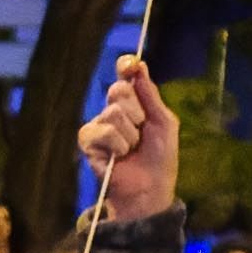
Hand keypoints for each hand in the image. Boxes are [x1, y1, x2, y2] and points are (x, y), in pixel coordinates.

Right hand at [76, 55, 177, 219]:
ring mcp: (98, 125)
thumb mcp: (164, 122)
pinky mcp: (88, 142)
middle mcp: (112, 110)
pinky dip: (118, 146)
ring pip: (113, 113)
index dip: (126, 67)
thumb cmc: (160, 157)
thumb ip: (150, 95)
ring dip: (131, 134)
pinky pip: (103, 132)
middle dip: (137, 111)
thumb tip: (139, 65)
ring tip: (132, 149)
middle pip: (119, 90)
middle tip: (143, 130)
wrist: (150, 188)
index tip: (129, 65)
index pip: (125, 77)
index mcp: (133, 103)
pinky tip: (118, 157)